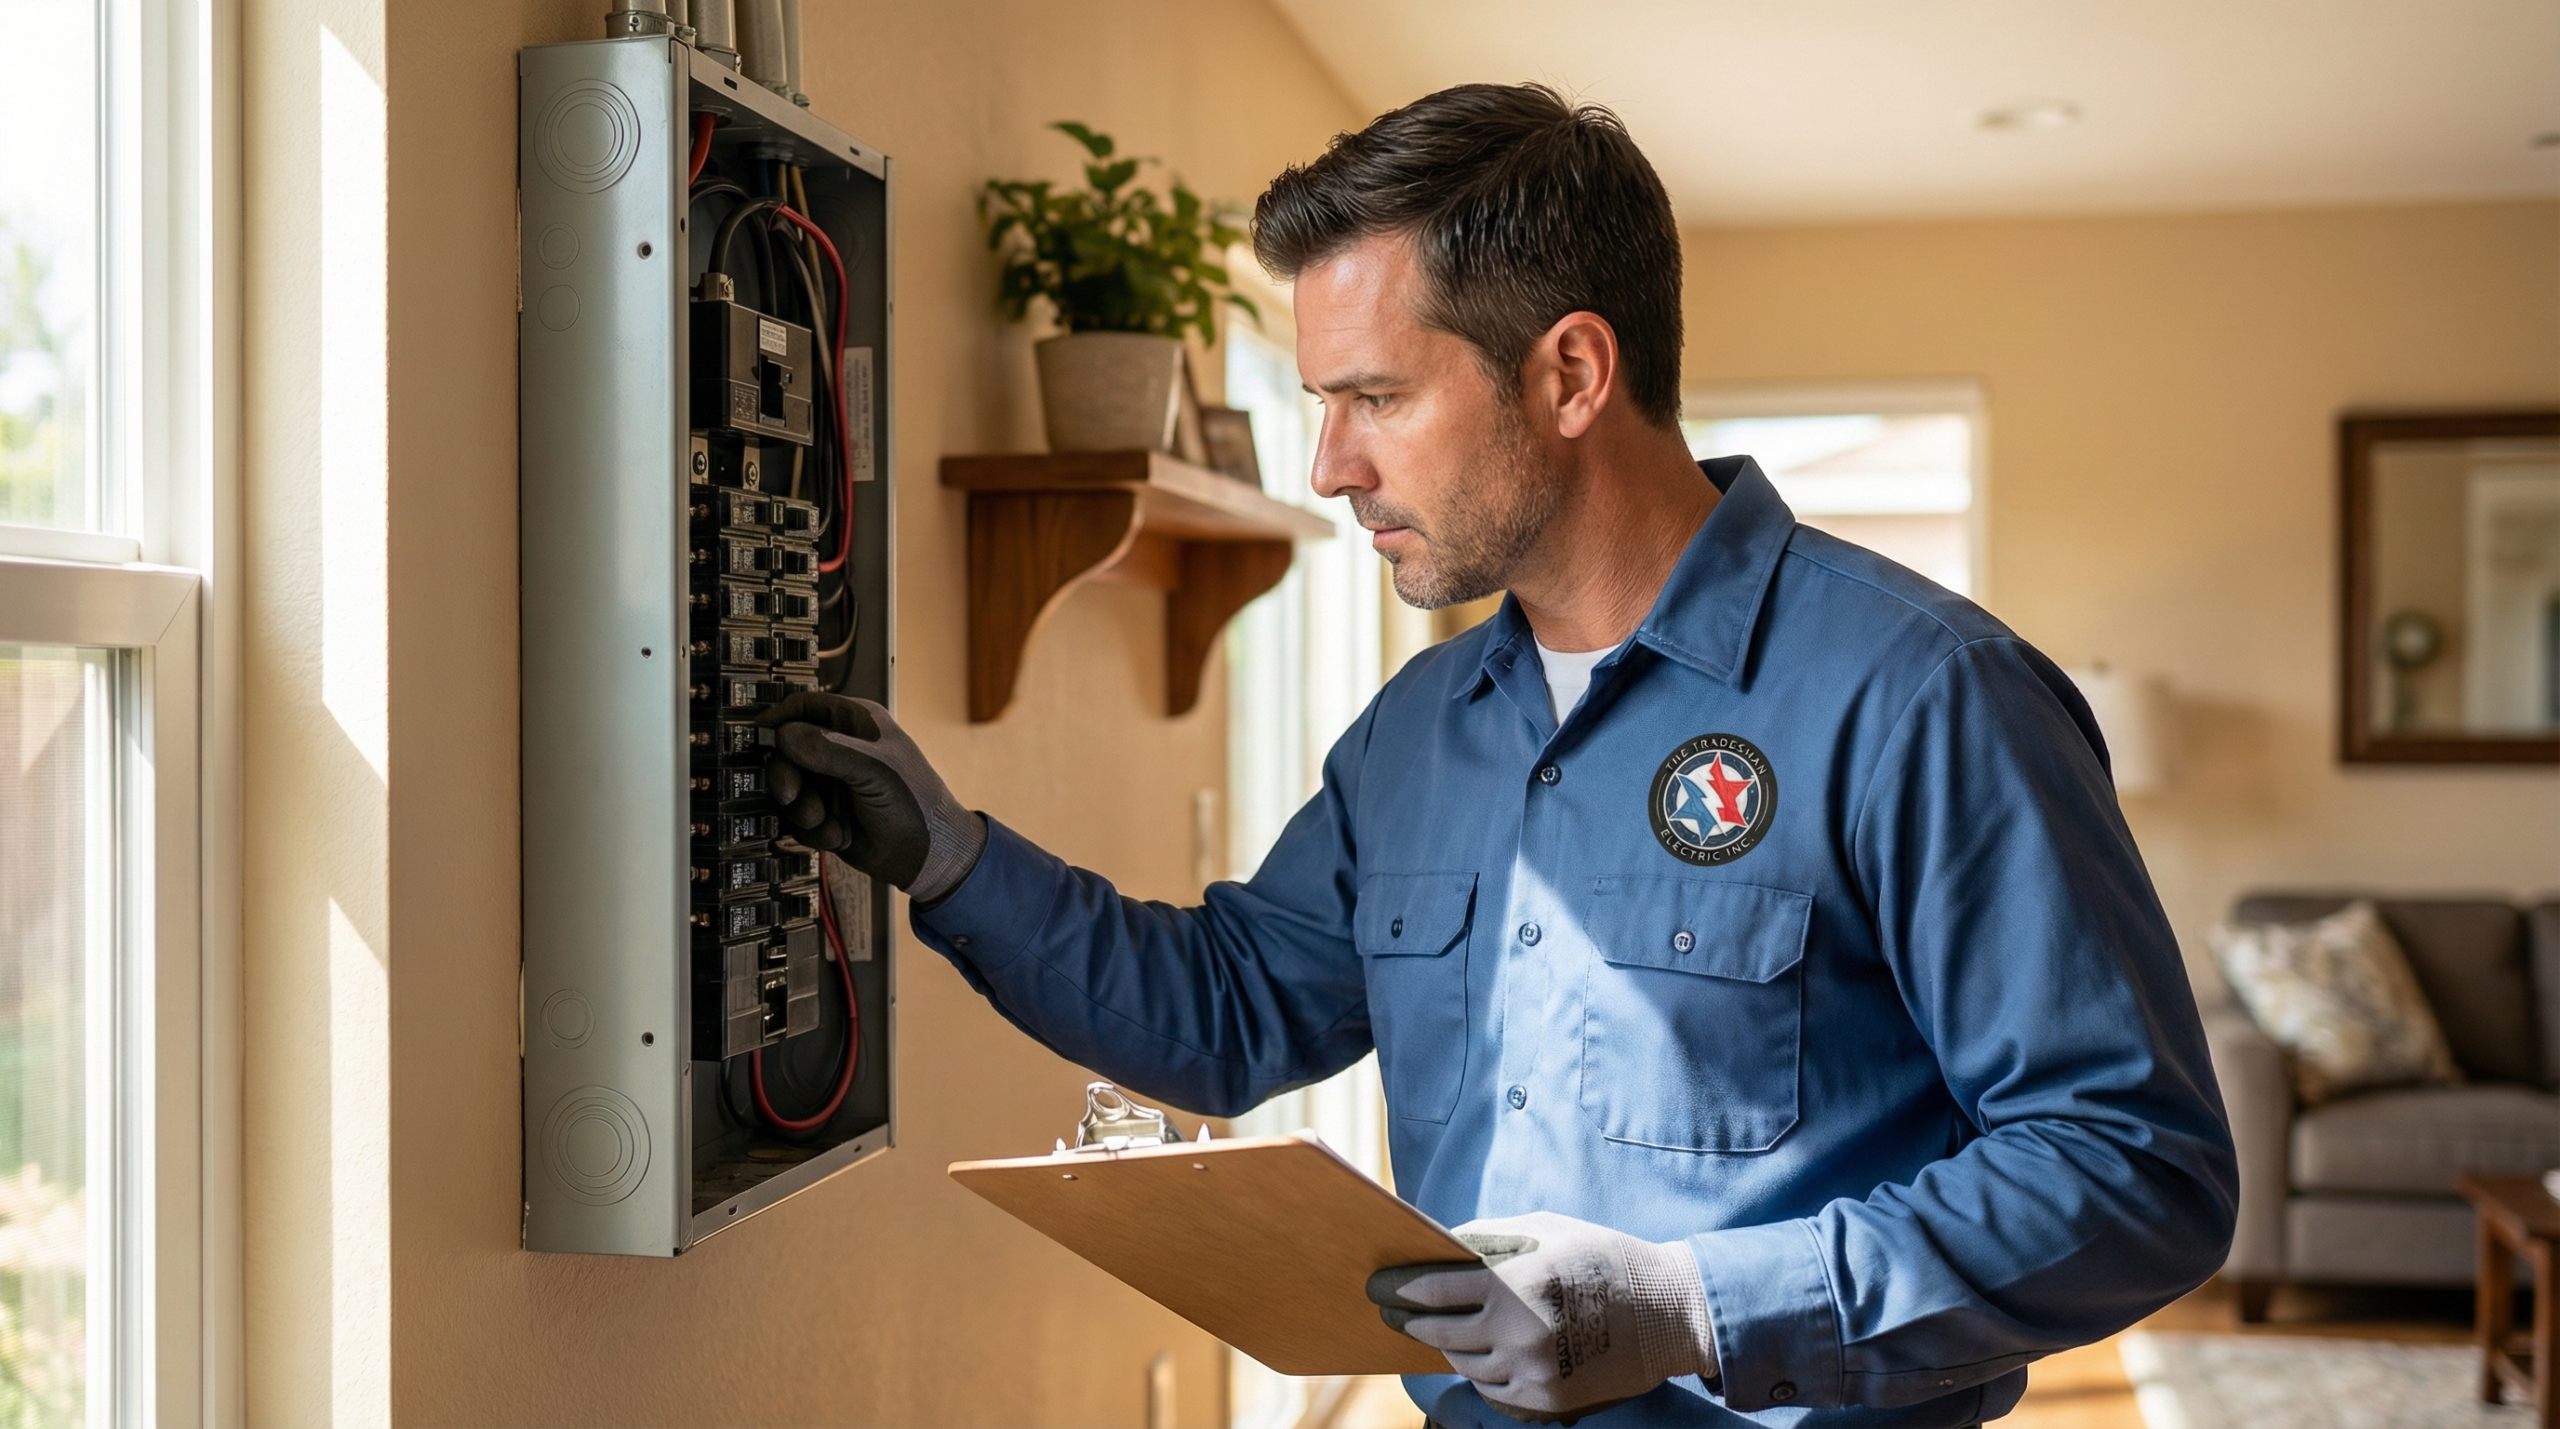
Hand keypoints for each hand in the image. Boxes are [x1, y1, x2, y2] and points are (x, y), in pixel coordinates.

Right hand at [758, 693, 985, 903]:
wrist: (929, 857)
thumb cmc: (916, 805)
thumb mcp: (874, 770)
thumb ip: (829, 750)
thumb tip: (785, 734)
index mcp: (857, 723)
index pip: (805, 708)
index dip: (780, 721)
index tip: (760, 738)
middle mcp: (841, 749)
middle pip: (787, 751)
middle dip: (788, 777)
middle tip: (792, 795)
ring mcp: (833, 782)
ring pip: (790, 789)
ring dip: (804, 810)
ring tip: (828, 822)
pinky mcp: (827, 813)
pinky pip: (798, 818)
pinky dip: (814, 831)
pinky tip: (840, 836)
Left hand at [1367, 1212, 1714, 1423]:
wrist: (1666, 1313)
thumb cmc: (1601, 1258)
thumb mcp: (1546, 1229)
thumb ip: (1489, 1237)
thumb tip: (1439, 1248)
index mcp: (1517, 1281)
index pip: (1435, 1289)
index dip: (1398, 1289)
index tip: (1377, 1288)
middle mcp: (1519, 1330)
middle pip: (1439, 1332)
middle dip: (1410, 1321)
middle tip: (1391, 1314)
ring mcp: (1532, 1370)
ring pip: (1464, 1363)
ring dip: (1450, 1346)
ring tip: (1441, 1330)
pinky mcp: (1546, 1400)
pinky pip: (1492, 1389)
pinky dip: (1483, 1371)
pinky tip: (1483, 1353)